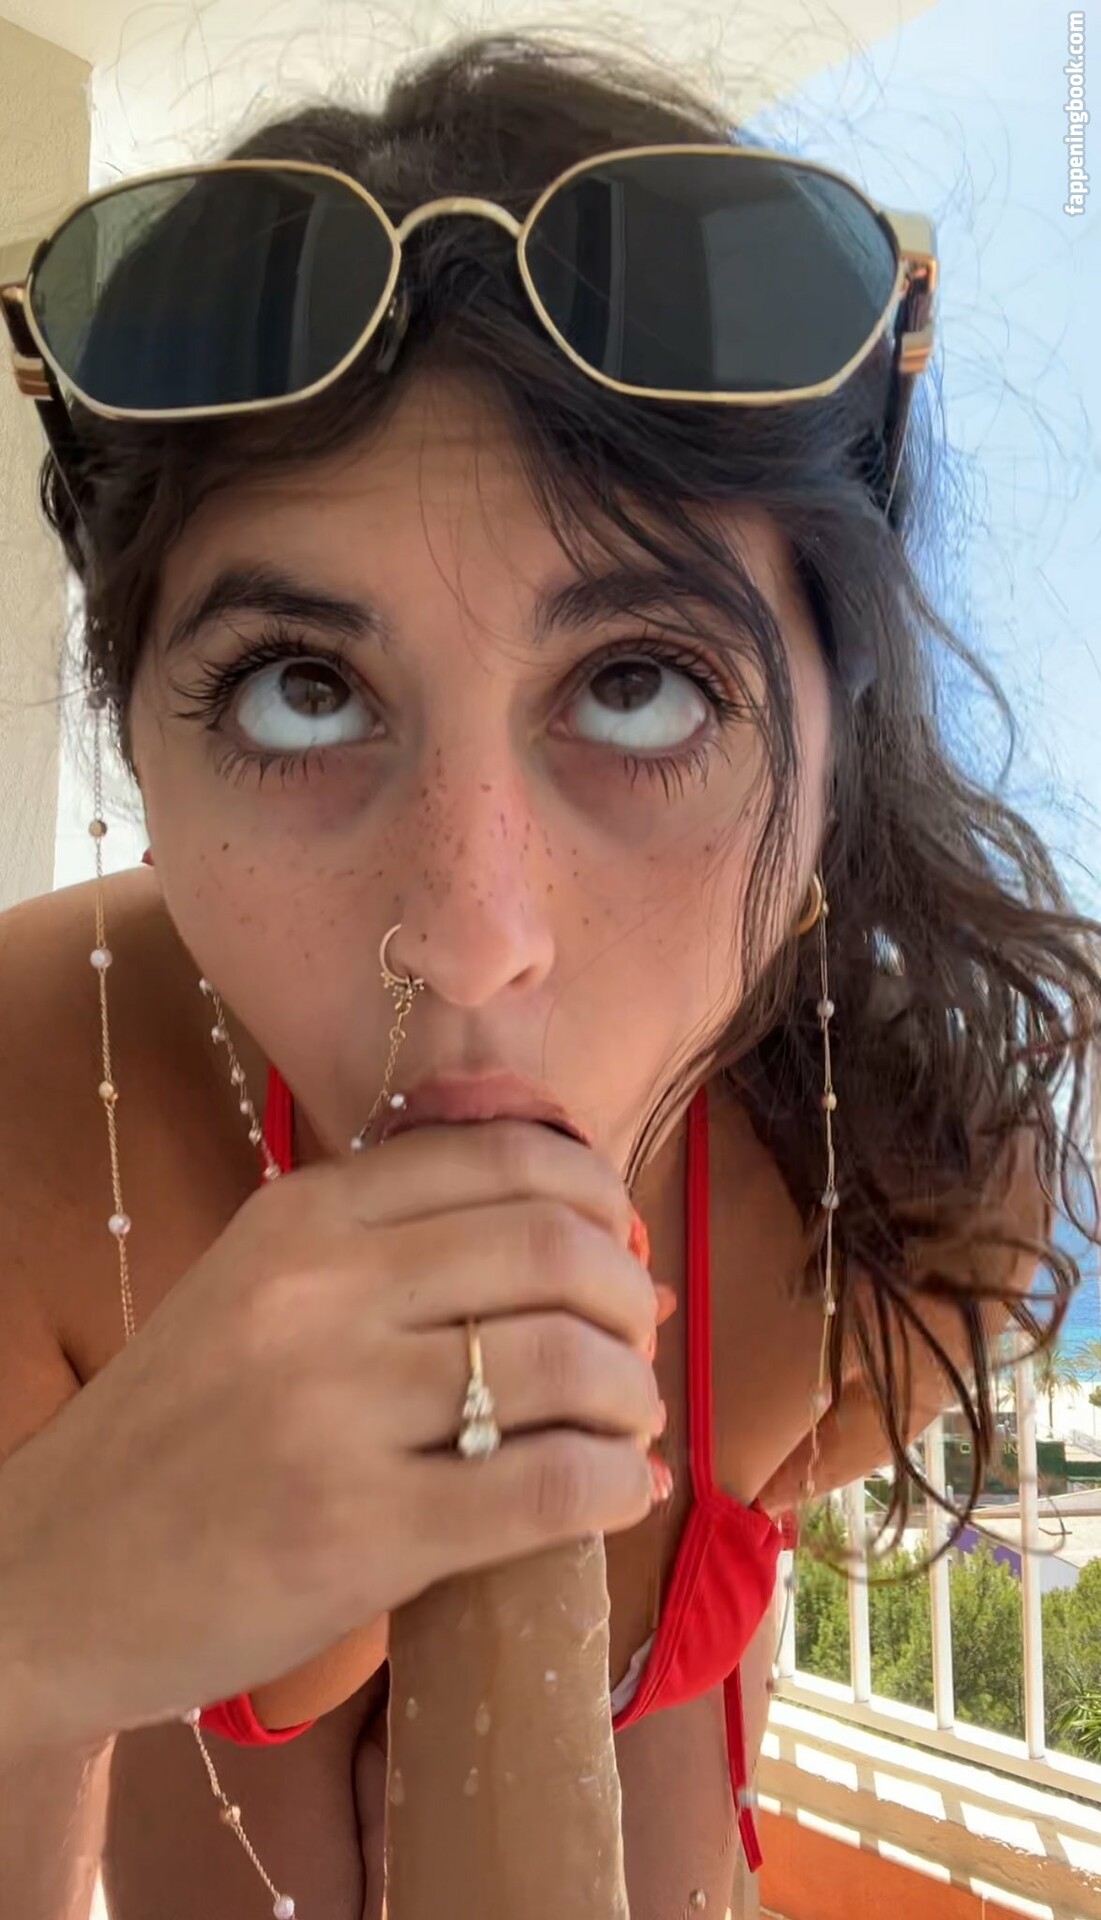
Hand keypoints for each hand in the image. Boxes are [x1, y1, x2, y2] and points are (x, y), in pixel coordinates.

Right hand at [0, 1122, 662, 1750]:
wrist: (49, 1575)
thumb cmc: (176, 1432)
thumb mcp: (255, 1289)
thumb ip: (386, 1246)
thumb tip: (585, 1235)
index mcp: (301, 1216)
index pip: (504, 1156)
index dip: (595, 1193)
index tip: (616, 1240)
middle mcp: (321, 1291)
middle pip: (554, 1249)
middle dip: (629, 1295)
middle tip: (635, 1339)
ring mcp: (337, 1411)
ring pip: (566, 1363)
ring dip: (631, 1394)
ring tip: (627, 1423)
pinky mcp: (358, 1533)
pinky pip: (546, 1487)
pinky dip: (613, 1483)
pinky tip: (617, 1492)